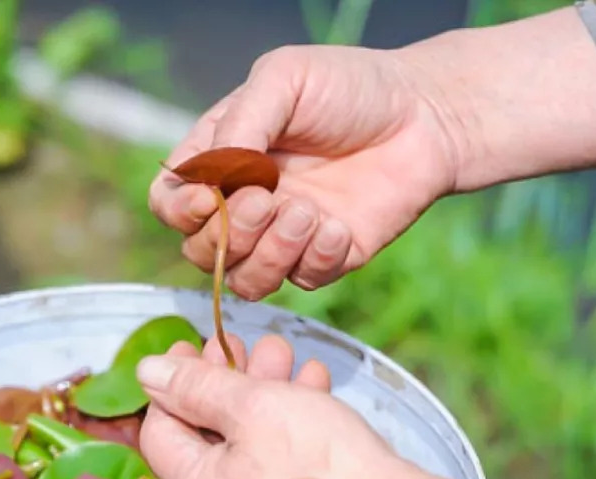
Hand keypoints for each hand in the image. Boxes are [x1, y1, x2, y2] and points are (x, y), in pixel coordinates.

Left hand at [137, 334, 592, 478]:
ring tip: (293, 363)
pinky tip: (313, 394)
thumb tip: (148, 371)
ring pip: (243, 452)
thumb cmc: (326, 461)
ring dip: (265, 401)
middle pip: (206, 439)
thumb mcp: (255, 405)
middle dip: (232, 384)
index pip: (160, 429)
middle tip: (254, 348)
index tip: (198, 347)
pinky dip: (285, 435)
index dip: (175, 382)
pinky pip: (270, 476)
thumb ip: (195, 386)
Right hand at [147, 43, 465, 299]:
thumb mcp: (284, 79)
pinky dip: (316, 259)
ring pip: (246, 280)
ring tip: (308, 213)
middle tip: (270, 199)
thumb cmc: (350, 87)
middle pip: (201, 251)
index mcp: (222, 159)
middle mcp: (246, 204)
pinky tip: (339, 227)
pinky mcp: (325, 259)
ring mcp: (284, 236)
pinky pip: (301, 281)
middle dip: (229, 235)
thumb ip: (240, 124)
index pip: (170, 202)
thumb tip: (212, 178)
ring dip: (269, 254)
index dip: (179, 211)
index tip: (206, 198)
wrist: (425, 116)